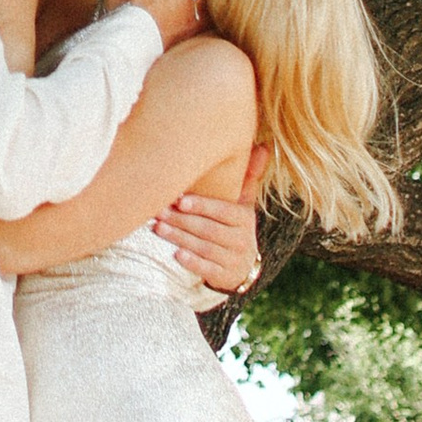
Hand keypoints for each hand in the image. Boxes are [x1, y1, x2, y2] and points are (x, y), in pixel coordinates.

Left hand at [154, 147, 270, 299]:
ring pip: (204, 248)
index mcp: (244, 219)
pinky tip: (176, 254)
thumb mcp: (243, 204)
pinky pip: (207, 269)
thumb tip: (263, 146)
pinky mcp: (223, 276)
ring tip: (158, 228)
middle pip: (209, 229)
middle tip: (159, 211)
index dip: (203, 206)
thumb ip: (248, 177)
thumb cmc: (235, 227)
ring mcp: (233, 259)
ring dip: (180, 238)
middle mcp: (242, 239)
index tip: (180, 200)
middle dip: (182, 220)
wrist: (243, 266)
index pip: (224, 211)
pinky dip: (192, 262)